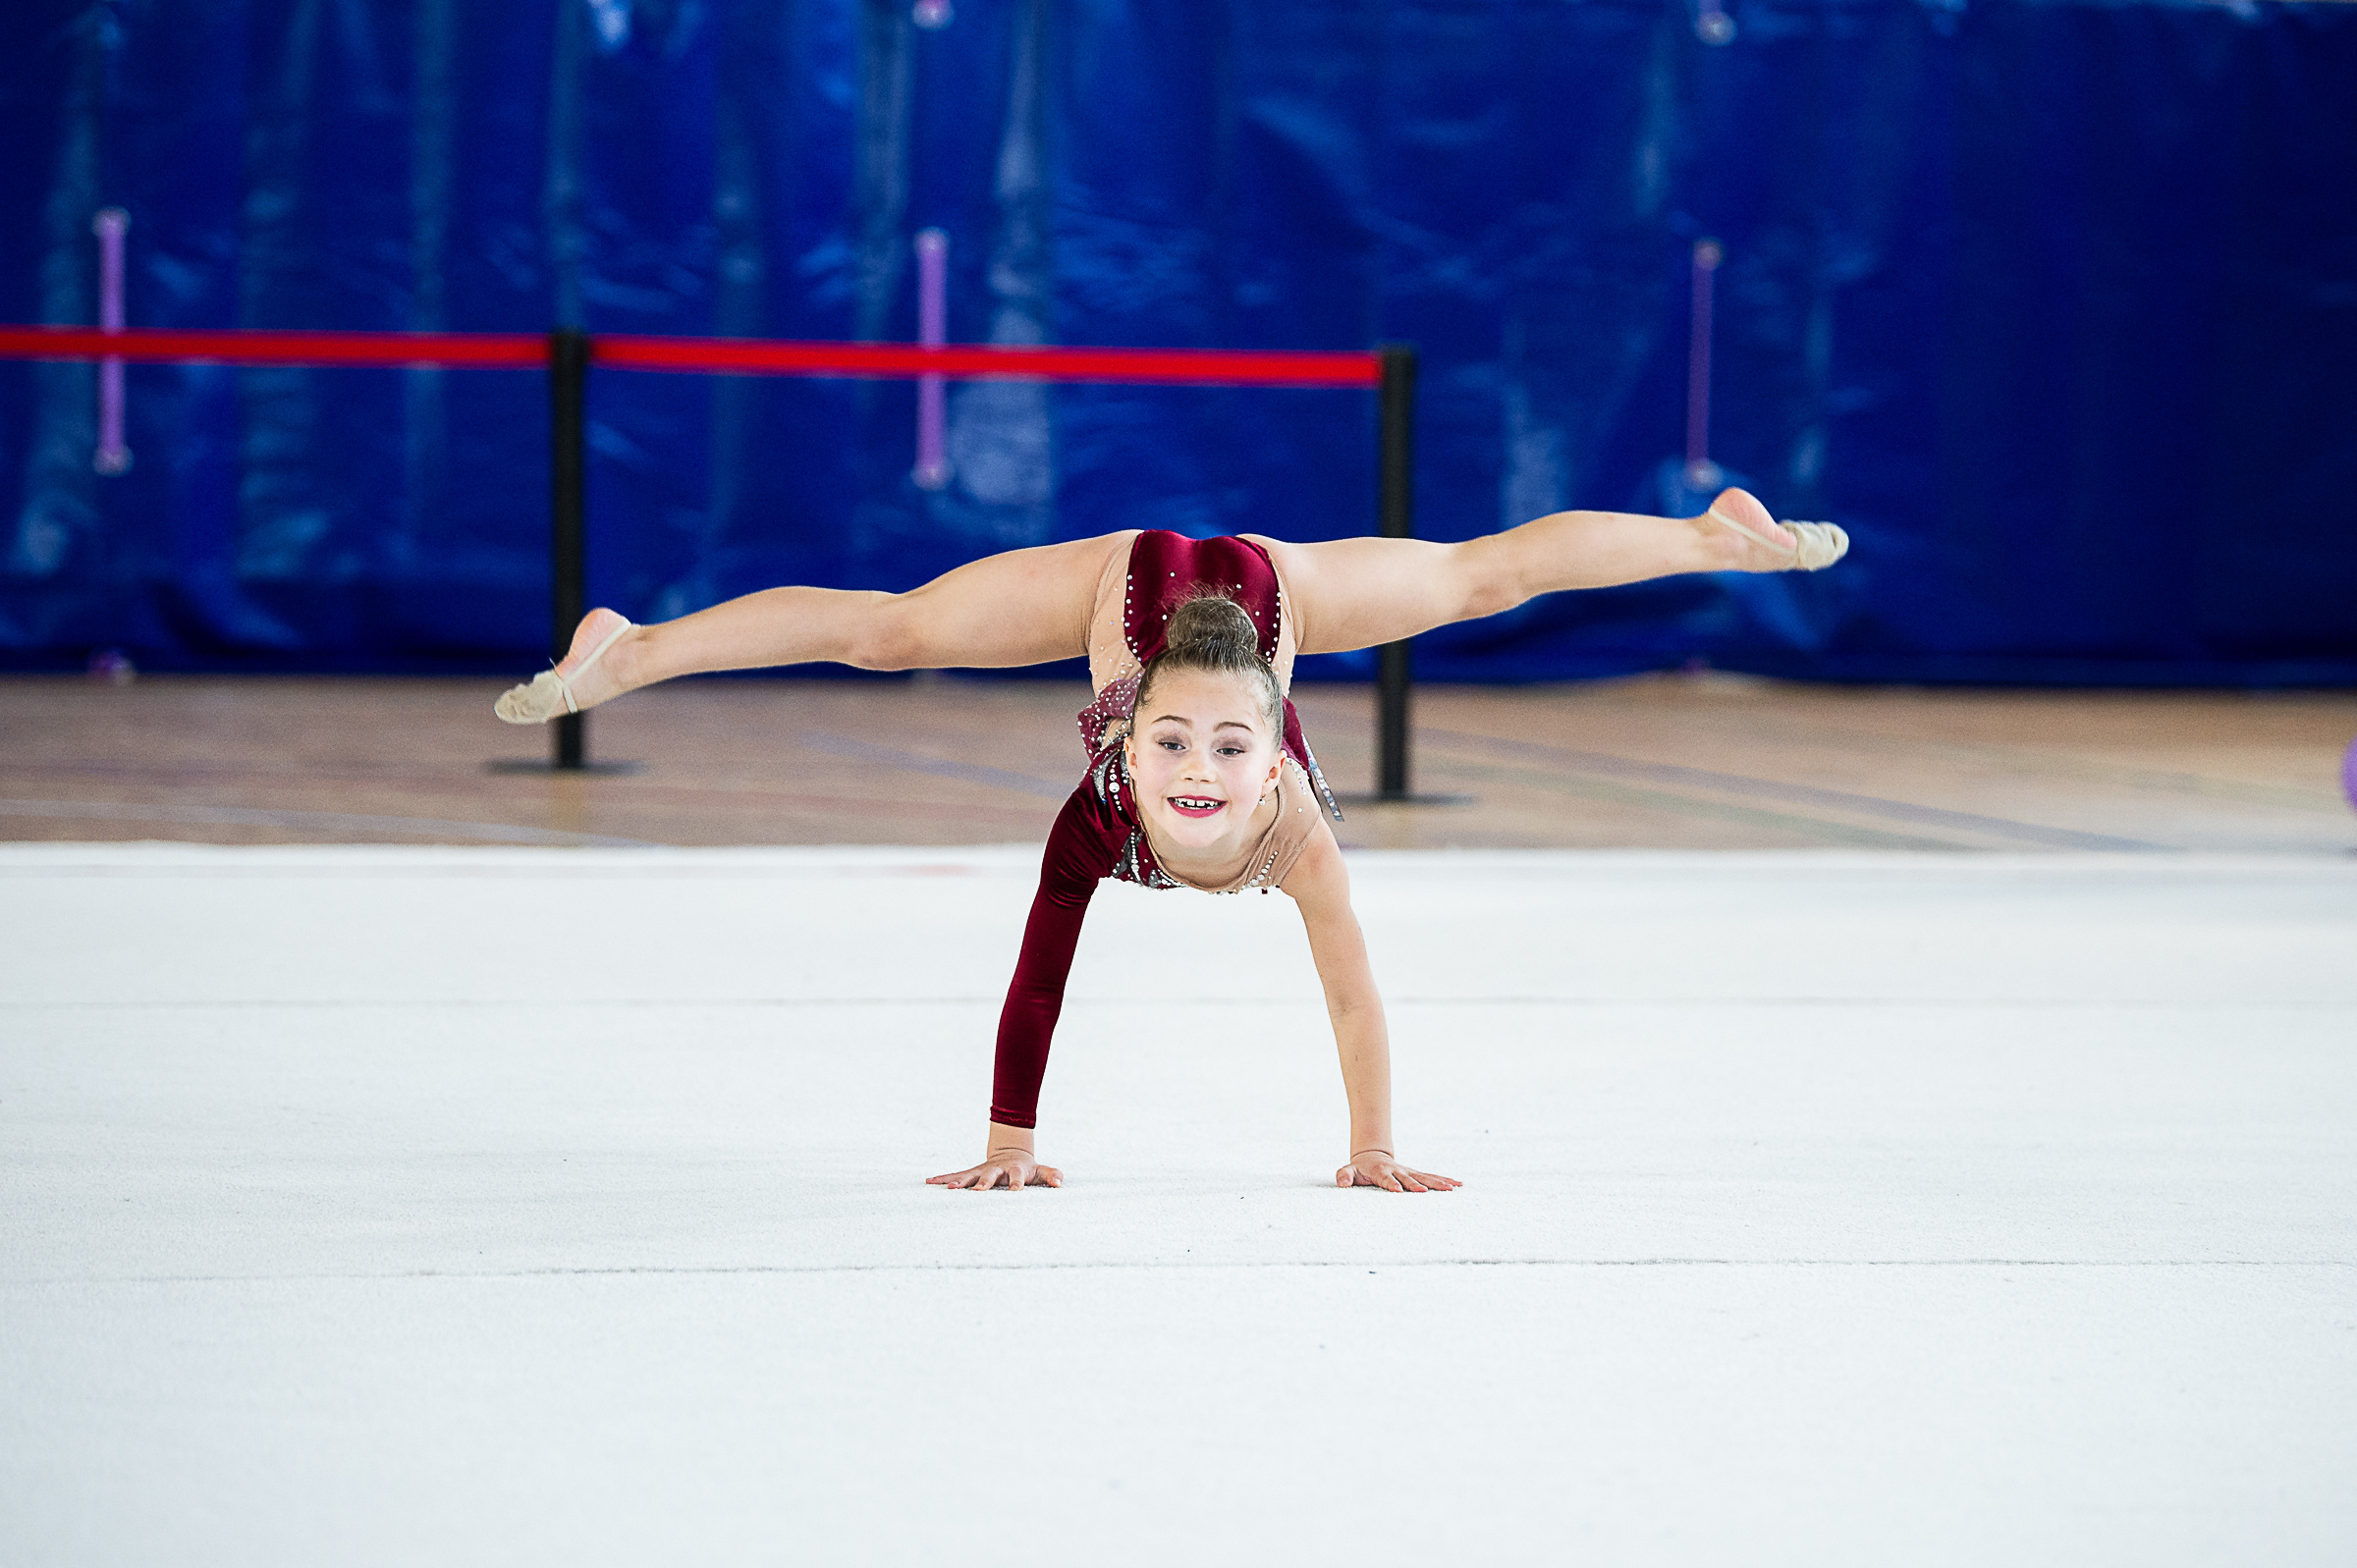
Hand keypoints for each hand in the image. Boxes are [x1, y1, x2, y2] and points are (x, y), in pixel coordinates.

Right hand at [927, 1147, 1062, 1190]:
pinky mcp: (972, 1173)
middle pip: (990, 1176)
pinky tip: (929, 1182)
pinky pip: (956, 1176)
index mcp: (1015, 1170)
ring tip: (949, 1189)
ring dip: (960, 1182)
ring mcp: (982, 1170)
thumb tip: (1059, 1183)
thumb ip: (1052, 1175)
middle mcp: (997, 1169)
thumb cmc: (1029, 1169)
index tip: (1015, 1192)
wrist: (1011, 1153)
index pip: (1017, 1177)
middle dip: (984, 1183)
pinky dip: (943, 1179)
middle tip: (978, 1192)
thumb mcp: (1042, 1171)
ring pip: (970, 1175)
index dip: (1017, 1184)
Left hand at [1335, 1150, 1459, 1192]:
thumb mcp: (1349, 1170)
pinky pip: (1431, 1177)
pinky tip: (1458, 1185)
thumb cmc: (1360, 1168)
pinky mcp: (1416, 1174)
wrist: (1372, 1156)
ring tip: (1452, 1188)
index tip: (1398, 1191)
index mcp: (1381, 1172)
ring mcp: (1408, 1172)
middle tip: (1425, 1193)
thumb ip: (1345, 1176)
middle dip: (1416, 1186)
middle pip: (1408, 1179)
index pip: (1386, 1179)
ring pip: (1424, 1177)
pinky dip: (1444, 1180)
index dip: (1392, 1185)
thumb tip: (1341, 1183)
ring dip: (1437, 1183)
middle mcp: (1398, 1171)